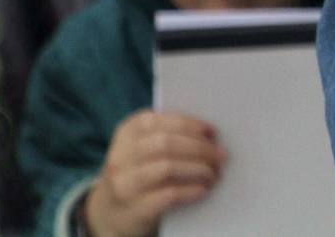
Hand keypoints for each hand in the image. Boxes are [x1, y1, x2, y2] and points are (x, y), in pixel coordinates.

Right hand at [83, 110, 225, 236]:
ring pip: (167, 167)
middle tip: (221, 155)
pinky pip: (168, 195)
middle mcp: (120, 157)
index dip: (191, 124)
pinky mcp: (134, 209)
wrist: (113, 213)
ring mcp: (124, 184)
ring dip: (199, 169)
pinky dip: (191, 190)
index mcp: (127, 132)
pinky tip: (203, 189)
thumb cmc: (140, 172)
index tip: (213, 132)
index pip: (160, 121)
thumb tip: (212, 135)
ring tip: (214, 173)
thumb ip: (169, 135)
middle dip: (200, 148)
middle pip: (166, 143)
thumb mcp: (144, 149)